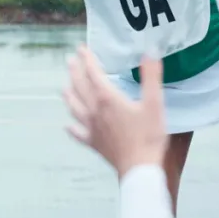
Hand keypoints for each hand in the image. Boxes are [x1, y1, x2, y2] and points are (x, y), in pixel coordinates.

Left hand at [64, 45, 167, 175]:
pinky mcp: (94, 143)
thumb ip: (151, 76)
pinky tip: (67, 126)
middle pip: (80, 88)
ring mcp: (92, 128)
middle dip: (74, 72)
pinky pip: (78, 134)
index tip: (82, 49)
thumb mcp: (154, 103)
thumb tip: (150, 52)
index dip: (87, 60)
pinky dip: (72, 128)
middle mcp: (95, 111)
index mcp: (108, 99)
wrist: (139, 168)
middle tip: (70, 60)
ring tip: (64, 87)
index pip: (93, 74)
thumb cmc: (148, 136)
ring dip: (69, 95)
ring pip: (75, 108)